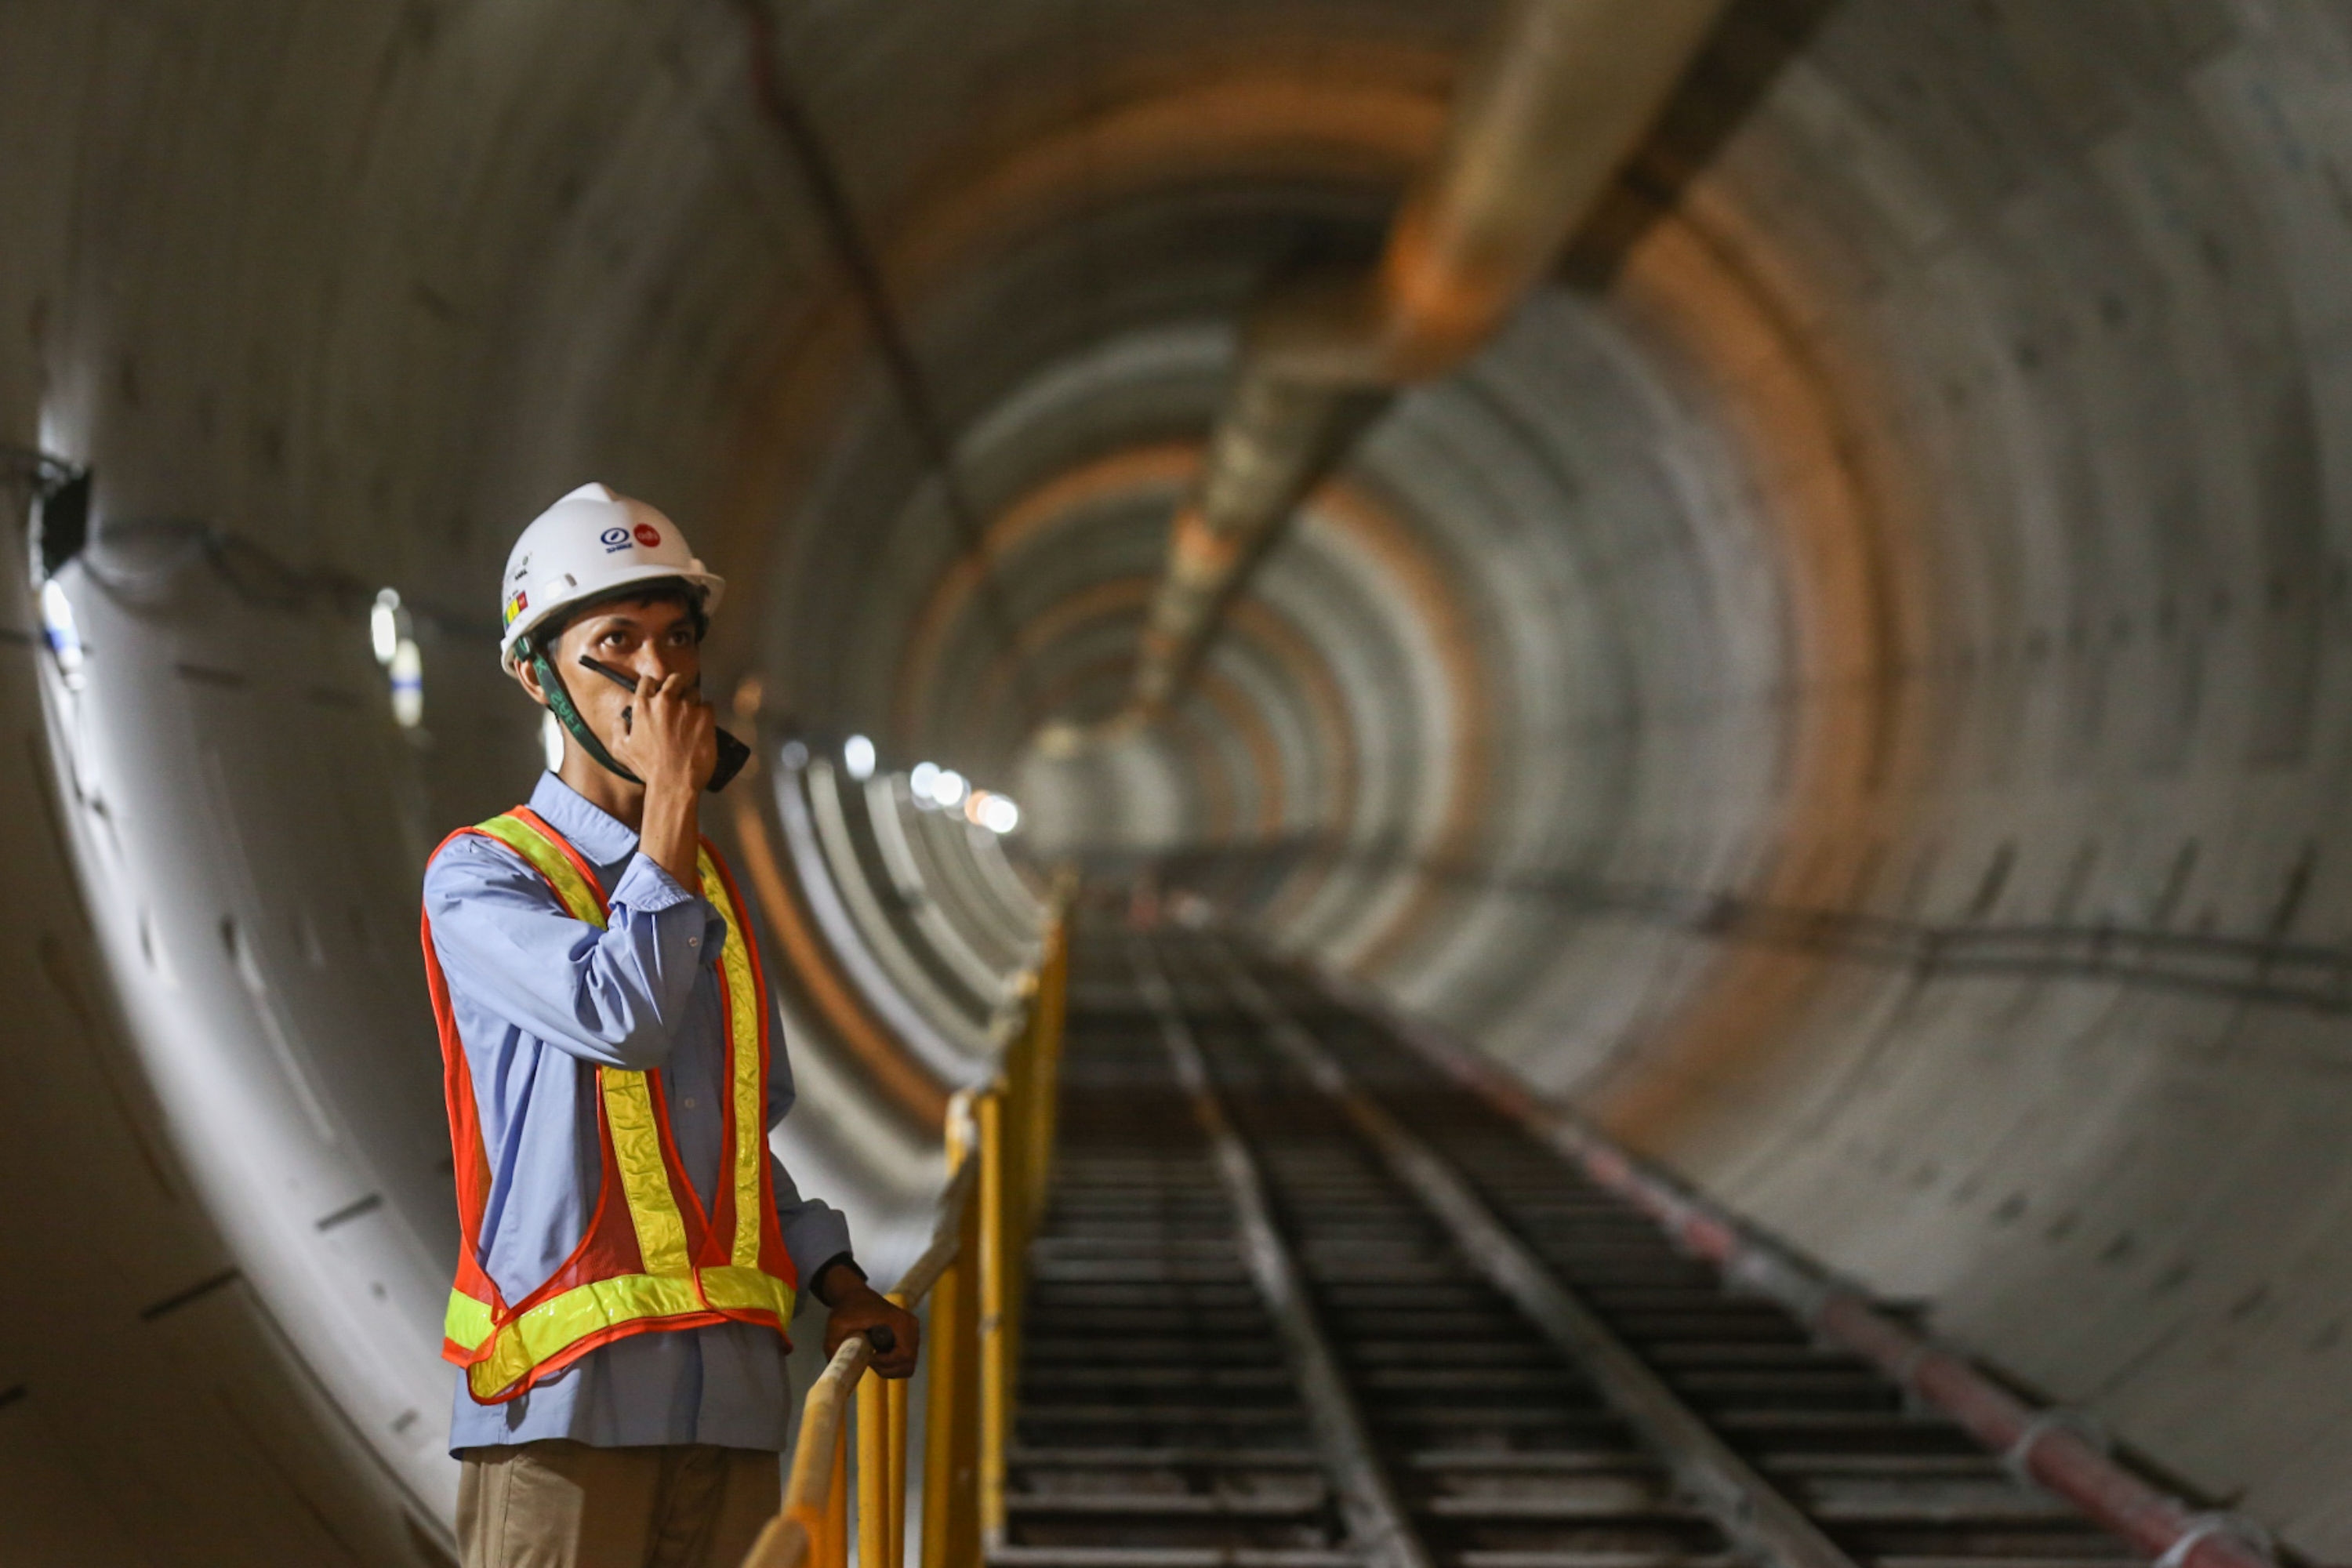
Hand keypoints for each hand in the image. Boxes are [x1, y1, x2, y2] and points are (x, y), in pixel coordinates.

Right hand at [610, 671, 717, 791]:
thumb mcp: (622, 749)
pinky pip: (709, 705)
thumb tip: (621, 717)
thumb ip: (619, 728)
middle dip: (677, 686)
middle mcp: (665, 701)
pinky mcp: (705, 715)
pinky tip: (703, 726)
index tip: (659, 692)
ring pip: (693, 692)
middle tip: (680, 699)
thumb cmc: (648, 768)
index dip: (654, 685)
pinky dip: (707, 713)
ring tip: (692, 717)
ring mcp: (687, 707)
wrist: (674, 782)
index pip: (648, 681)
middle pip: (675, 680)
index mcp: (643, 706)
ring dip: (693, 702)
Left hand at [820, 1273, 920, 1379]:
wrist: (855, 1296)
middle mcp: (911, 1326)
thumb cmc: (847, 1310)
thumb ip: (833, 1347)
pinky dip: (893, 1365)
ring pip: (908, 1364)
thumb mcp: (836, 1326)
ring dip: (890, 1368)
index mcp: (899, 1322)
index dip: (886, 1363)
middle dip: (888, 1369)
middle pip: (908, 1363)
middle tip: (870, 1361)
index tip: (868, 1358)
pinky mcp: (910, 1335)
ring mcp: (913, 1330)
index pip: (904, 1355)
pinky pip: (907, 1359)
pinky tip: (879, 1356)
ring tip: (873, 1359)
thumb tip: (835, 1371)